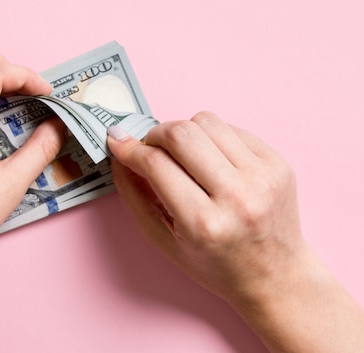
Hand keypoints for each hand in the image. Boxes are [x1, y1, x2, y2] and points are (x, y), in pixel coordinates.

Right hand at [108, 111, 301, 302]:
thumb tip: (120, 152)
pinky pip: (232, 128)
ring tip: (184, 156)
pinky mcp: (278, 163)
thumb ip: (135, 196)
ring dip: (184, 132)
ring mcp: (263, 177)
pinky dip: (212, 138)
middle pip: (181, 133)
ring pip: (207, 121)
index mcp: (204, 224)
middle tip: (151, 148)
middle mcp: (237, 197)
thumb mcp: (164, 241)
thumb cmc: (217, 264)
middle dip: (155, 134)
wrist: (274, 276)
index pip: (156, 164)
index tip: (118, 143)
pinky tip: (211, 161)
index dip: (130, 149)